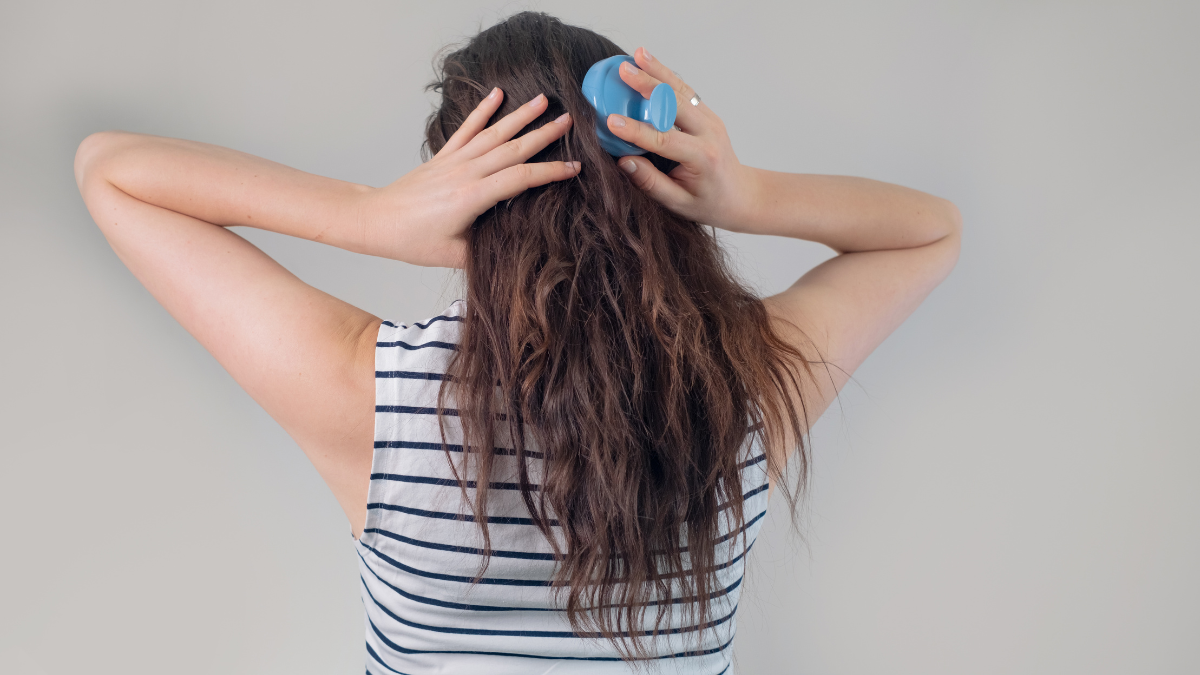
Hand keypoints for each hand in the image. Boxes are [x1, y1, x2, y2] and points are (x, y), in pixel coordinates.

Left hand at [358, 89, 579, 267]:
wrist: (376, 221)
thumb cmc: (412, 241)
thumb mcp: (454, 256)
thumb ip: (486, 250)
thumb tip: (515, 247)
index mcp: (473, 197)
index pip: (521, 178)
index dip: (550, 172)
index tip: (574, 168)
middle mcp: (466, 173)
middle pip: (512, 148)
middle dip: (544, 134)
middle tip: (569, 121)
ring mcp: (454, 161)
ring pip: (494, 133)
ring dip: (520, 116)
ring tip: (543, 100)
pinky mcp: (443, 157)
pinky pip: (467, 129)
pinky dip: (482, 110)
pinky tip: (497, 94)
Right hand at [604, 47, 756, 231]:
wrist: (741, 195)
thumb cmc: (709, 203)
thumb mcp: (678, 203)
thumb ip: (651, 183)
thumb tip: (623, 161)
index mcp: (701, 157)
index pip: (663, 139)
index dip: (636, 130)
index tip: (612, 121)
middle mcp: (709, 133)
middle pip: (675, 102)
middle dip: (648, 85)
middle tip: (623, 71)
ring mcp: (710, 120)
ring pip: (681, 90)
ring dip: (658, 71)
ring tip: (637, 54)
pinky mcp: (707, 114)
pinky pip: (685, 91)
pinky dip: (667, 76)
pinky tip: (650, 62)